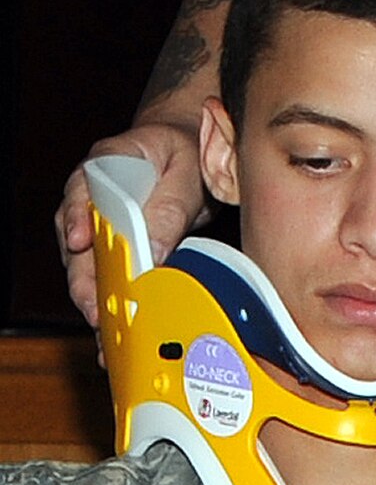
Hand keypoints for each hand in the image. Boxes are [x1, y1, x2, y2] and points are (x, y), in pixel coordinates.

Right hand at [55, 123, 207, 325]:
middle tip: (95, 310)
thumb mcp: (188, 171)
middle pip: (77, 240)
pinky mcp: (109, 248)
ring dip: (95, 300)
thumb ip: (169, 208)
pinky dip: (110, 304)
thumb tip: (152, 253)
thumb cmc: (186, 152)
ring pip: (86, 266)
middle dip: (85, 280)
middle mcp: (91, 195)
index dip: (78, 216)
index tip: (79, 241)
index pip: (82, 188)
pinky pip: (104, 276)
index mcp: (108, 161)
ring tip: (107, 334)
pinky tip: (116, 333)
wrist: (189, 150)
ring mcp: (95, 224)